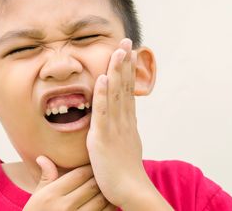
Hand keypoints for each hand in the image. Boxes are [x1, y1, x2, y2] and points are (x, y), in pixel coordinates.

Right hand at [23, 155, 115, 210]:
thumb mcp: (37, 197)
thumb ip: (46, 178)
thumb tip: (43, 157)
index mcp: (52, 195)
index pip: (79, 174)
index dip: (91, 167)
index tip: (96, 163)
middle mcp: (64, 207)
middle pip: (92, 185)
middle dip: (101, 178)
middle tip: (107, 172)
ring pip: (101, 201)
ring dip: (108, 193)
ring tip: (111, 186)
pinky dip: (110, 208)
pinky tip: (110, 203)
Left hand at [86, 39, 172, 209]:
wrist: (130, 190)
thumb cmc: (125, 171)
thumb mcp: (126, 145)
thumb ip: (124, 129)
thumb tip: (125, 118)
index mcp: (127, 121)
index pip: (128, 89)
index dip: (127, 70)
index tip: (128, 52)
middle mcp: (124, 120)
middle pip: (124, 85)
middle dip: (124, 62)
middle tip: (126, 40)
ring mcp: (114, 127)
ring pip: (115, 93)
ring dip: (115, 70)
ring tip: (117, 50)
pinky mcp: (102, 137)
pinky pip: (102, 111)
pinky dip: (102, 94)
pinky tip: (101, 78)